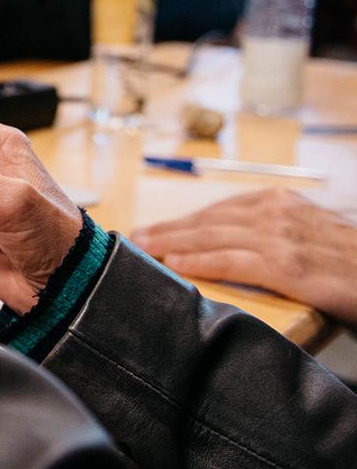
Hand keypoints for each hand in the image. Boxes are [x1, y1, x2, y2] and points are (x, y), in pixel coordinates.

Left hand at [132, 189, 356, 325]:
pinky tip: (175, 265)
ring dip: (171, 244)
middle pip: (206, 221)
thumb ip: (271, 236)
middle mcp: (276, 212)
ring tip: (142, 251)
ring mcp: (281, 237)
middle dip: (166, 231)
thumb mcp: (308, 237)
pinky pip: (232, 262)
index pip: (217, 211)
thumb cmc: (350, 263)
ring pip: (211, 238)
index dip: (180, 222)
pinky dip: (200, 262)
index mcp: (279, 202)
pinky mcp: (287, 265)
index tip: (150, 230)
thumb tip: (229, 245)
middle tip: (133, 240)